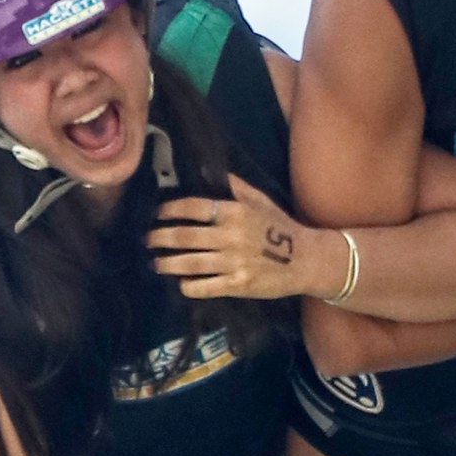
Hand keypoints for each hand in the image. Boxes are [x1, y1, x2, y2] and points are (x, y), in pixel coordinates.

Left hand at [147, 176, 313, 299]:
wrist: (307, 259)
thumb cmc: (281, 227)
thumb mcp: (261, 200)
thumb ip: (235, 187)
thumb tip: (208, 169)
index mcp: (235, 212)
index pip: (193, 207)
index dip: (171, 210)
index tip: (159, 213)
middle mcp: (231, 236)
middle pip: (185, 237)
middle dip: (161, 238)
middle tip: (148, 240)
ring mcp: (234, 262)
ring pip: (190, 263)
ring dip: (168, 263)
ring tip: (156, 262)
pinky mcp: (239, 285)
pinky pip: (206, 286)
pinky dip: (189, 285)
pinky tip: (182, 283)